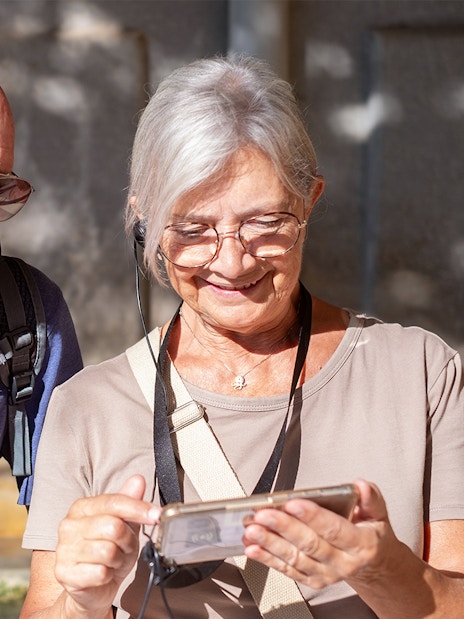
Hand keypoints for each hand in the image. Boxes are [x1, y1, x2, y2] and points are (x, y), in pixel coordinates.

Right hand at [54, 475, 159, 616]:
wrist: (92, 588)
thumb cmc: (108, 552)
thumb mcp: (124, 524)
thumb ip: (129, 501)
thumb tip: (138, 480)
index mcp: (82, 507)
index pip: (115, 502)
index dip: (139, 508)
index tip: (156, 514)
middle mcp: (69, 525)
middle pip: (114, 526)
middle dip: (127, 540)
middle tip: (124, 547)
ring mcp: (64, 549)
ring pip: (108, 551)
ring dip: (118, 559)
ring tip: (112, 561)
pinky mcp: (64, 573)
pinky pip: (100, 572)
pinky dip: (108, 575)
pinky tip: (102, 574)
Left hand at [242, 479, 397, 589]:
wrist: (374, 564)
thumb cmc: (371, 532)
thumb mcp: (378, 512)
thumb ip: (370, 498)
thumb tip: (361, 486)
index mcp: (361, 544)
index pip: (335, 529)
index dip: (313, 516)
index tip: (292, 503)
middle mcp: (343, 563)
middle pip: (310, 544)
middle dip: (283, 527)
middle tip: (263, 514)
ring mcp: (327, 574)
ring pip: (295, 558)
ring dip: (270, 543)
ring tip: (252, 530)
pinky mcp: (313, 580)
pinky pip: (288, 570)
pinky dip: (268, 559)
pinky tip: (253, 548)